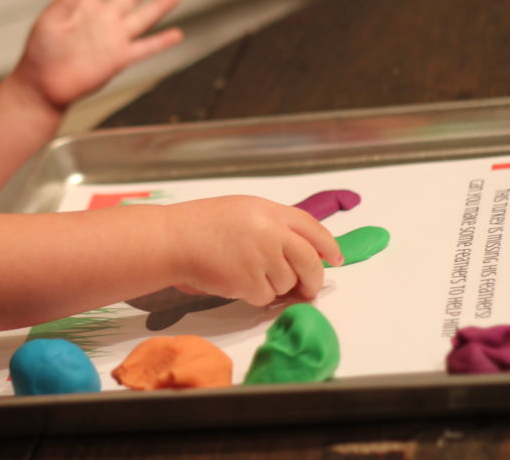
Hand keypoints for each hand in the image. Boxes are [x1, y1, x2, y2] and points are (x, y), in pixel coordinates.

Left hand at [13, 0, 182, 108]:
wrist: (44, 86)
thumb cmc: (40, 54)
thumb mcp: (50, 20)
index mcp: (84, 6)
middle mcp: (102, 20)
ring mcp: (113, 39)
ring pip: (143, 18)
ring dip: (159, 7)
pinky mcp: (119, 59)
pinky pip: (145, 48)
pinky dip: (161, 42)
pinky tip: (177, 34)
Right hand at [165, 196, 342, 305]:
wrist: (174, 239)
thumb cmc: (201, 224)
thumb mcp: (243, 211)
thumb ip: (273, 225)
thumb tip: (301, 250)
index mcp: (271, 211)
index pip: (313, 229)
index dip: (328, 246)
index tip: (335, 259)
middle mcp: (272, 232)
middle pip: (310, 262)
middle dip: (313, 279)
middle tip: (308, 288)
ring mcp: (263, 258)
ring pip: (288, 283)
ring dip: (275, 286)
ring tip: (248, 274)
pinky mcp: (251, 282)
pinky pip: (266, 297)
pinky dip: (255, 296)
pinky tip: (236, 282)